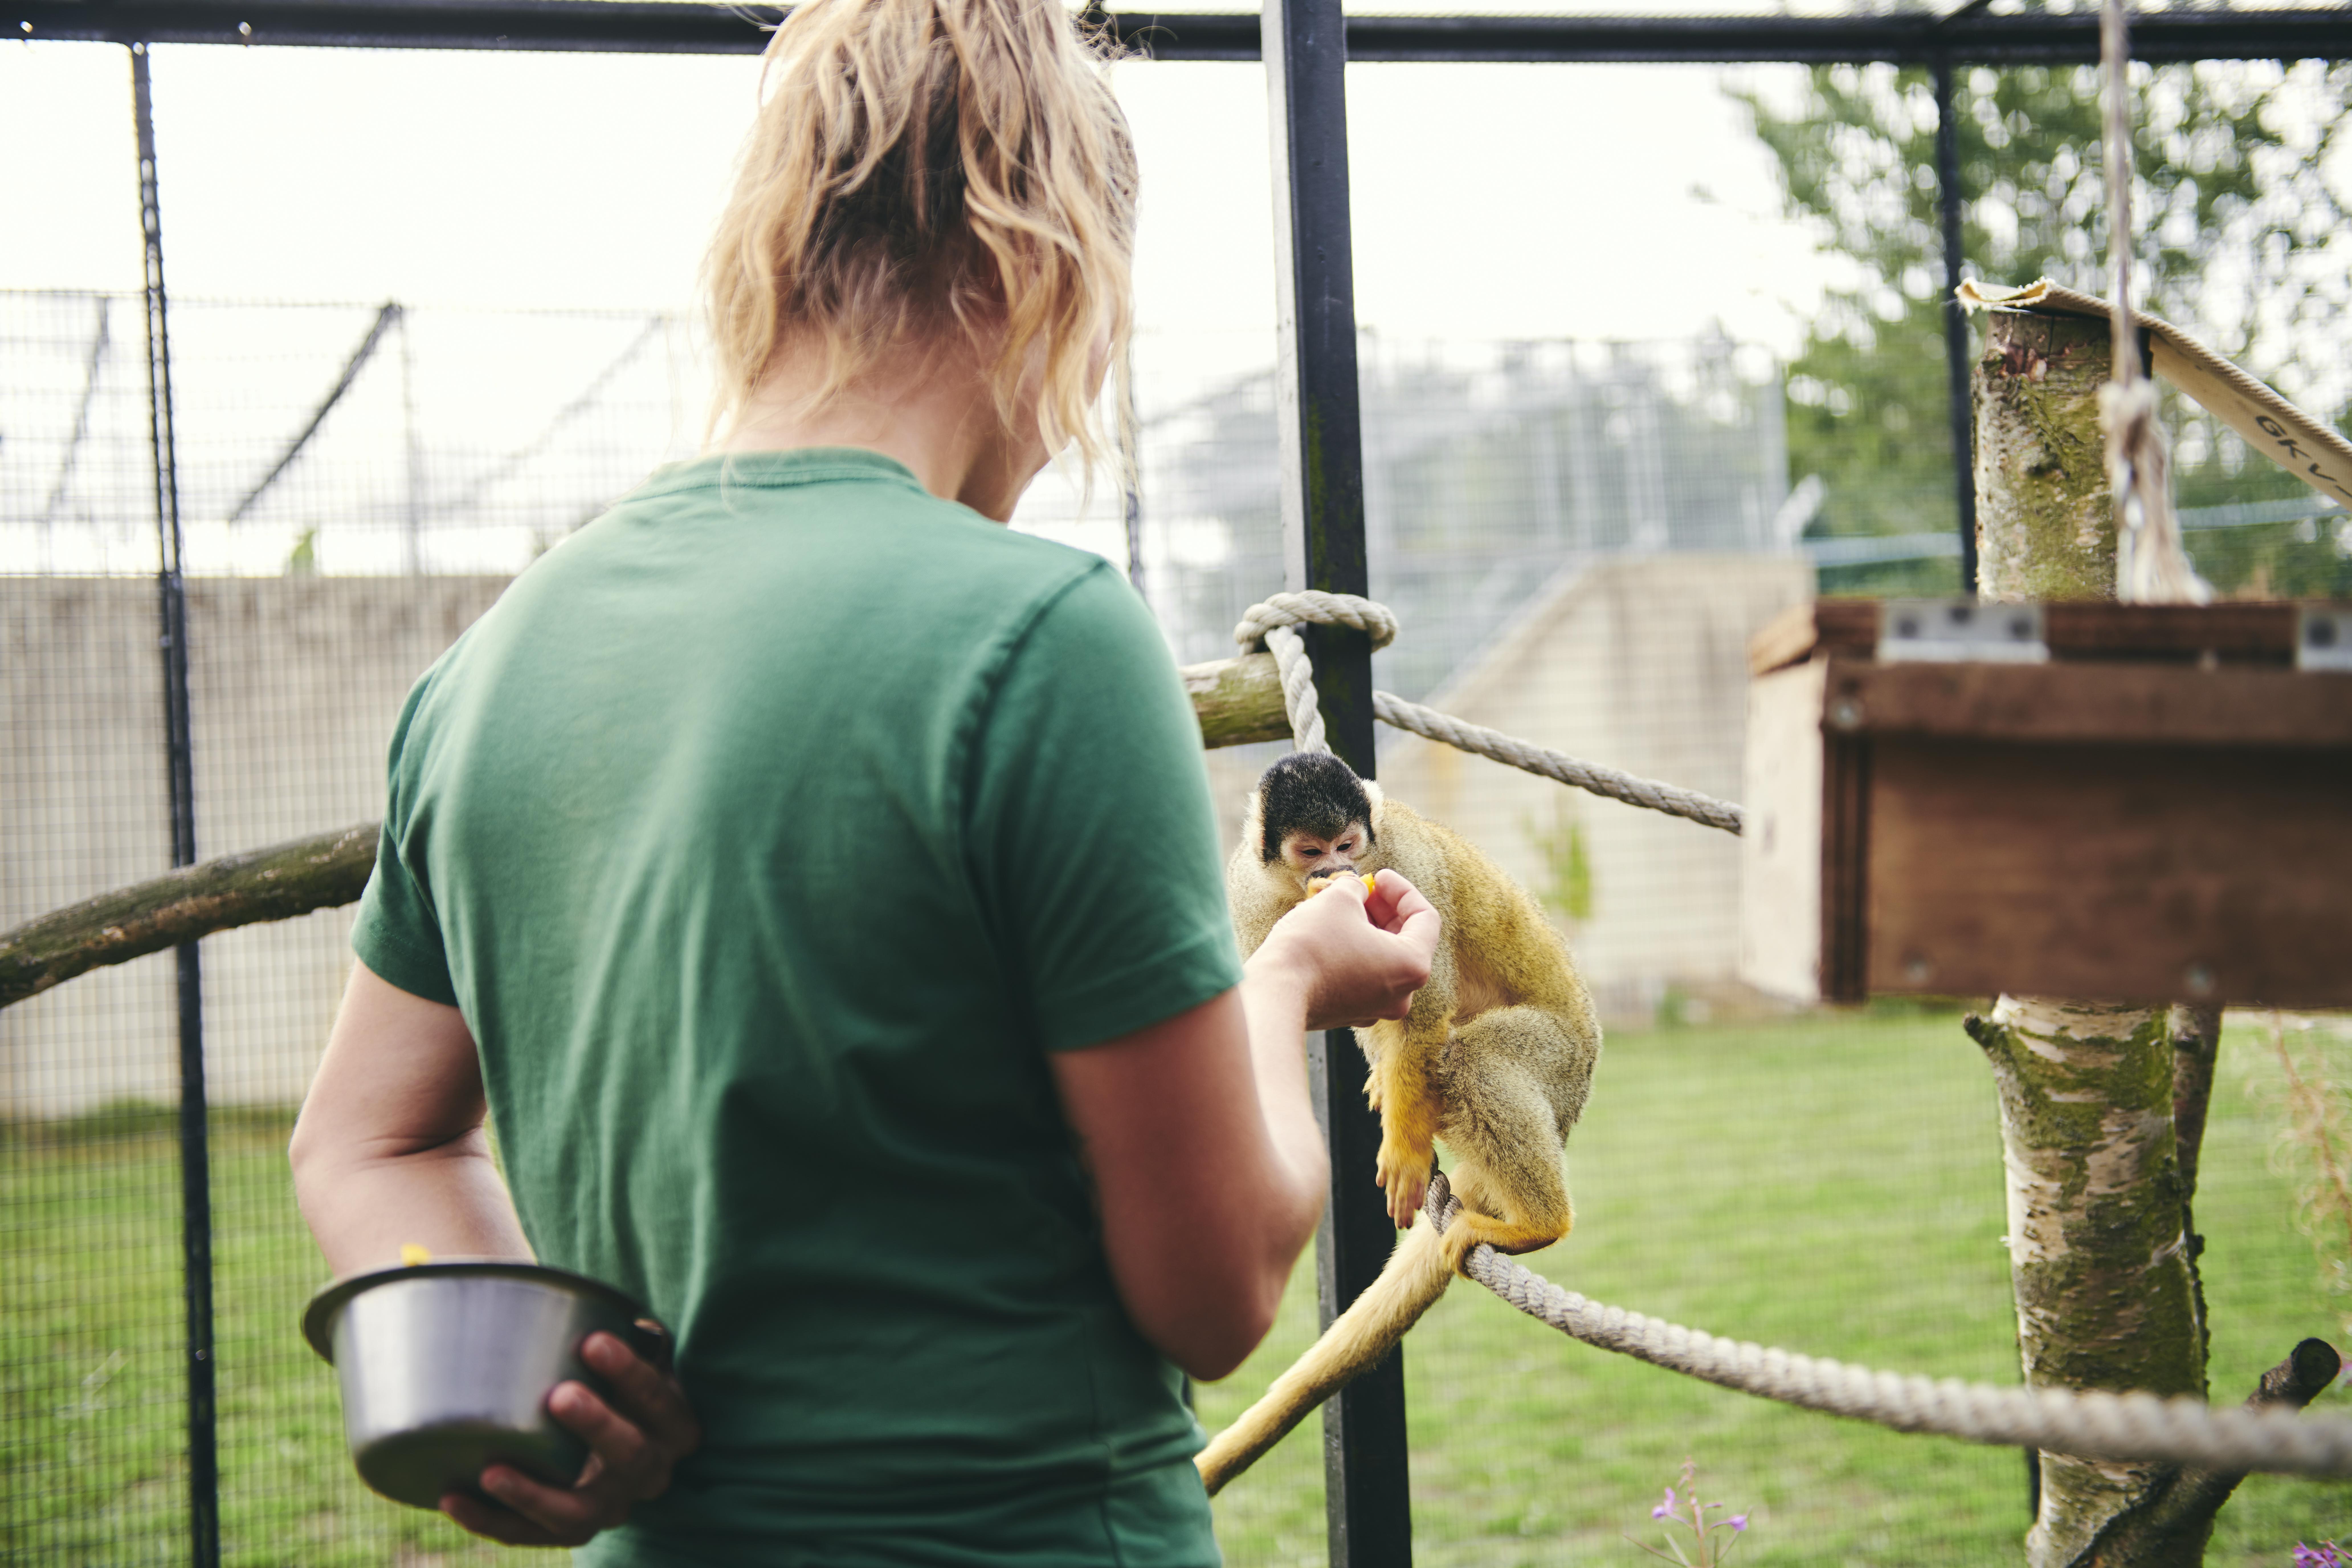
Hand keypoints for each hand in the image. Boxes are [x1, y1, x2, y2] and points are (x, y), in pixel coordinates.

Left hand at [441, 1327, 700, 1546]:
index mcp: (673, 1425)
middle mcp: (649, 1473)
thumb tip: (565, 1288)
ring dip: (537, 1494)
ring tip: (494, 1469)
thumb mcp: (625, 1353)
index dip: (632, 1374)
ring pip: (579, 1515)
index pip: (661, 1403)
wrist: (608, 1441)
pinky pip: (530, 1536)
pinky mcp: (567, 1531)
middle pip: (632, 1457)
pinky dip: (491, 1519)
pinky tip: (453, 1495)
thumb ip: (610, 1326)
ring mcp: (609, 1509)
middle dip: (598, 1426)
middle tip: (559, 1395)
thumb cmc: (610, 1378)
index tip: (593, 1340)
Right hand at [1251, 869, 1439, 1031]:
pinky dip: (1352, 952)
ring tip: (1340, 907)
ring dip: (1366, 929)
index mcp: (1413, 965)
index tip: (1378, 876)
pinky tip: (1328, 932)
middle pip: (1405, 940)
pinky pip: (1362, 975)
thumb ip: (1357, 888)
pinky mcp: (1351, 1013)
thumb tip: (1357, 889)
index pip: (1425, 918)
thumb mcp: (1339, 899)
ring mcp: (1376, 1007)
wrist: (1275, 994)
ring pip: (1381, 958)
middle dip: (1384, 909)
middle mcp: (1402, 994)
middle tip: (1361, 889)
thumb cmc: (1312, 946)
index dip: (1402, 890)